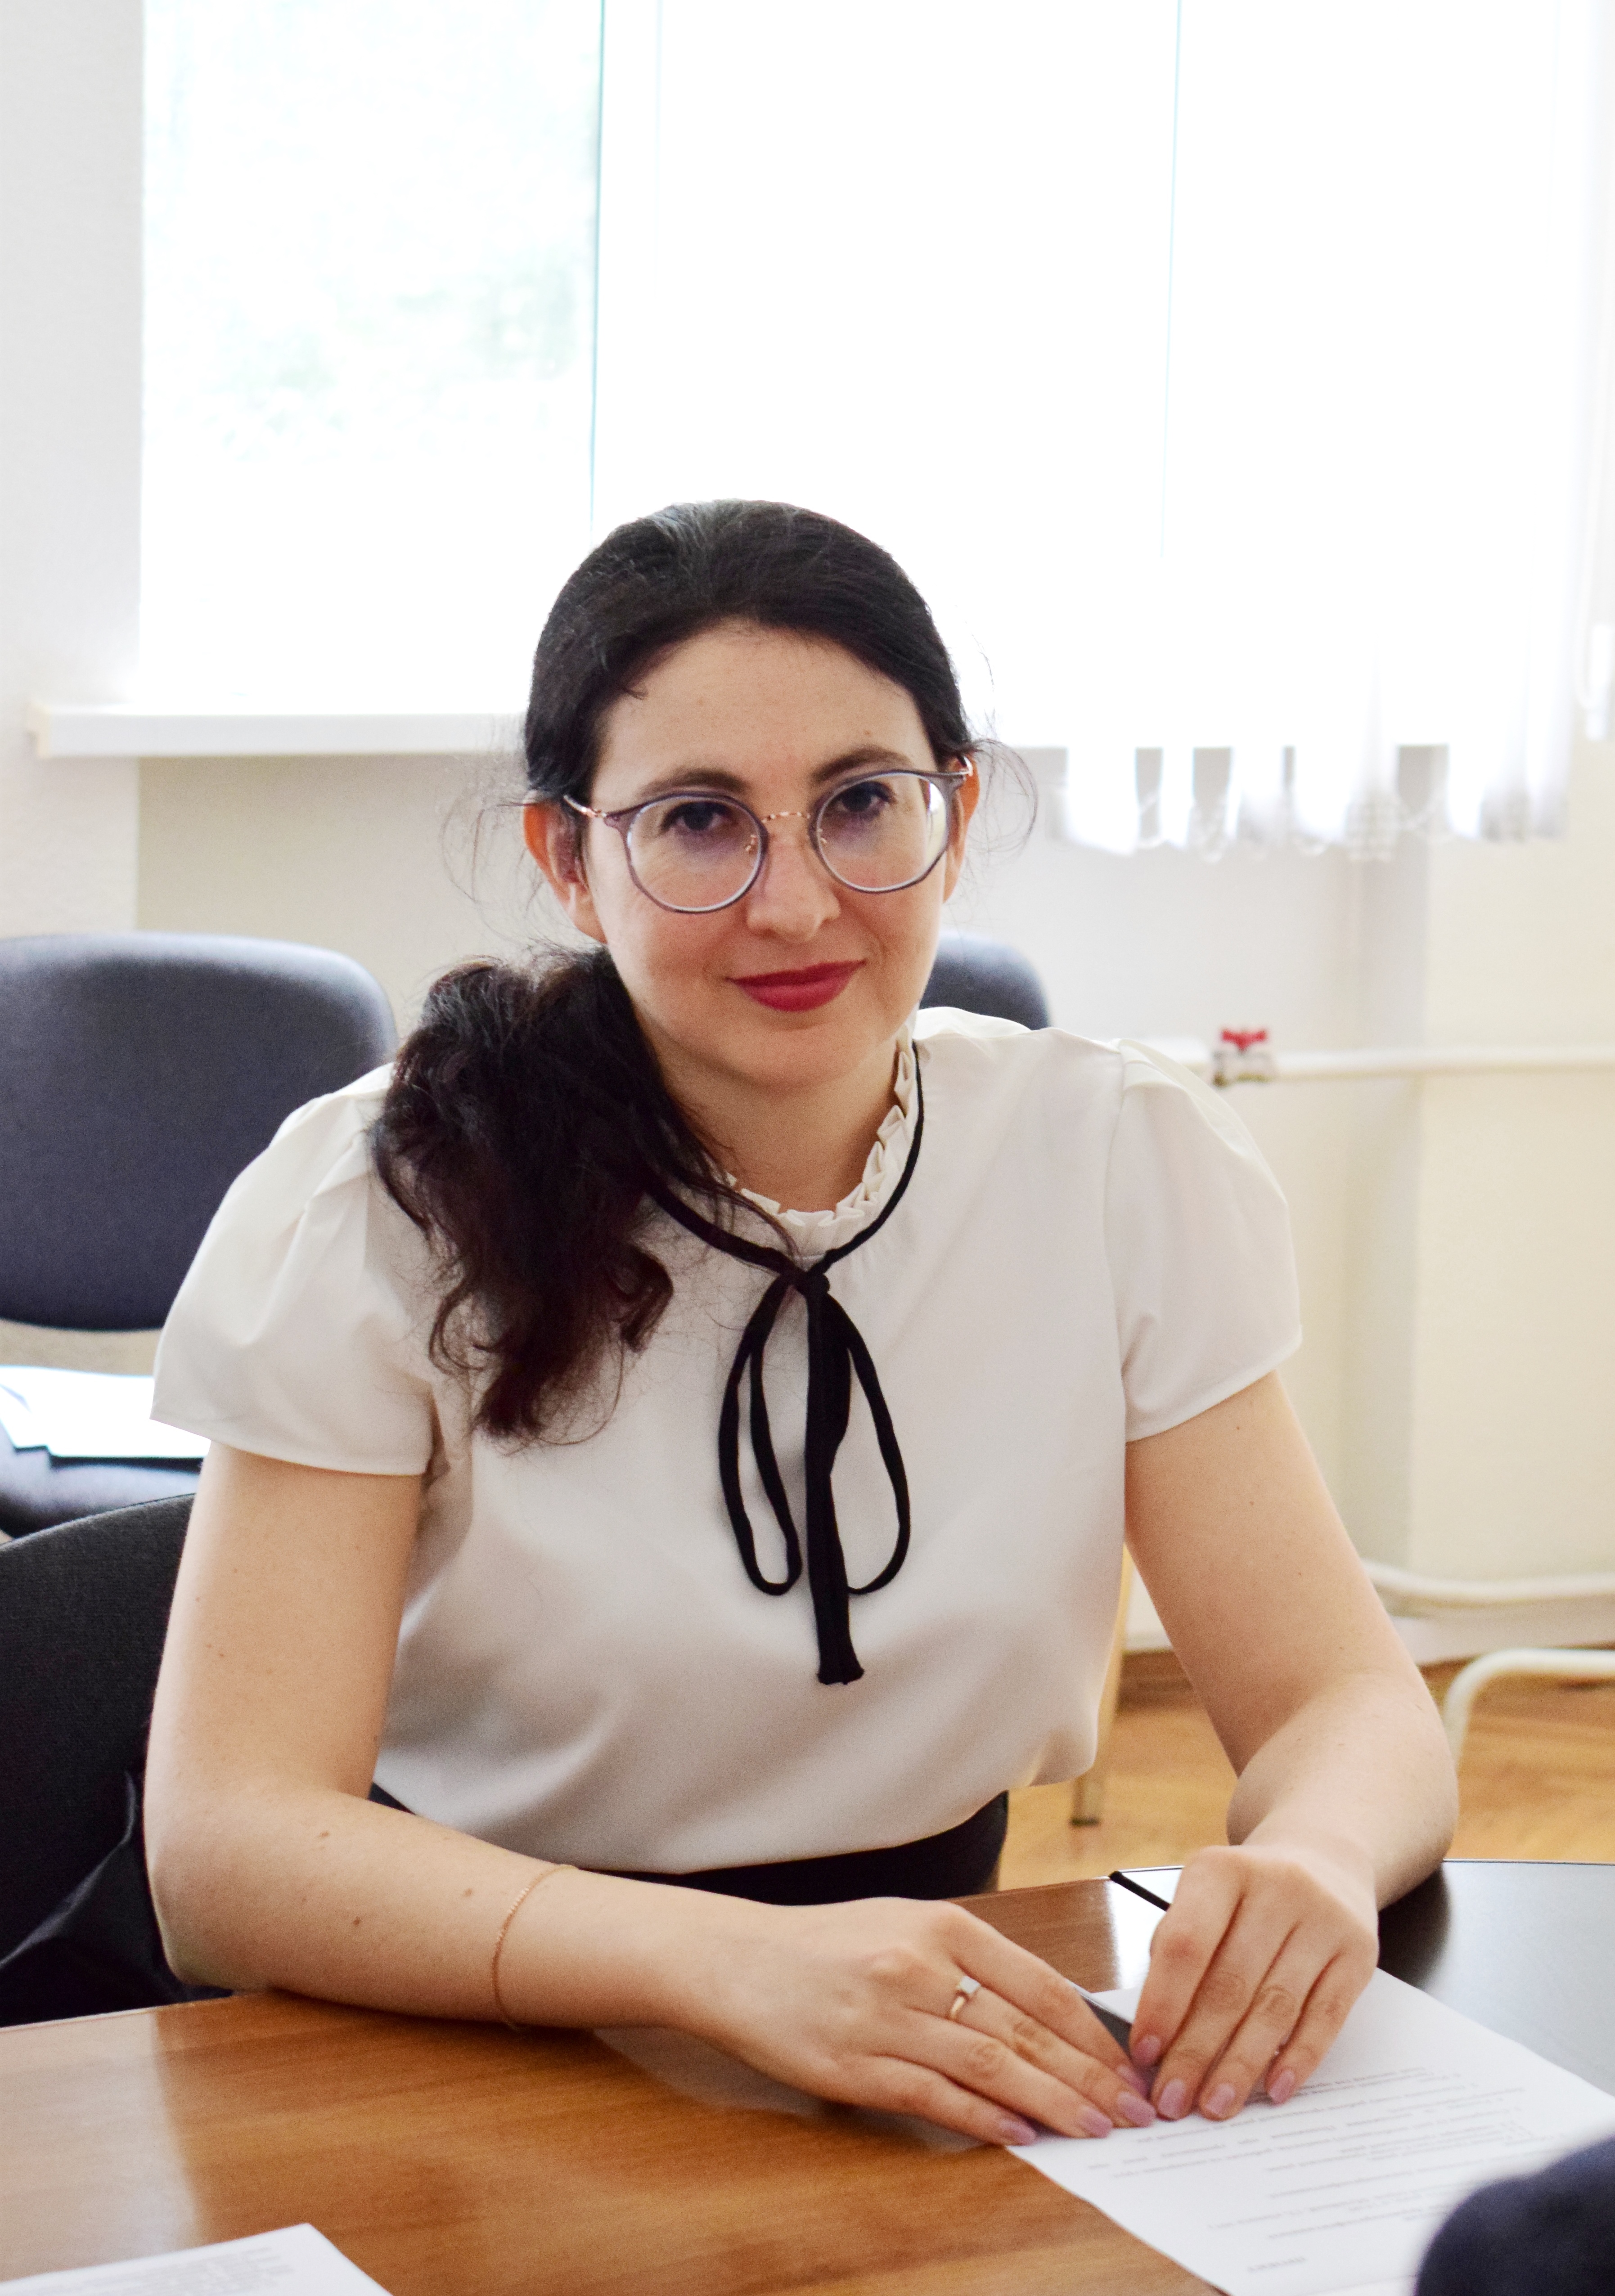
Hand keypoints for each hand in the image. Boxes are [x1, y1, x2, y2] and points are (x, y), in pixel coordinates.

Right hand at [672, 1894, 1157, 2146]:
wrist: (739, 1960)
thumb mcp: (907, 1926)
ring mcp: (887, 2018)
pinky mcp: (857, 2066)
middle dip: (1087, 2076)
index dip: (1091, 2032)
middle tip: (1131, 2110)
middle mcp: (918, 1966)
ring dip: (1050, 2104)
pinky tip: (1021, 2136)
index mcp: (941, 1925)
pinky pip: (937, 2097)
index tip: (1128, 2065)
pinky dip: (985, 2120)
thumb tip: (1050, 2015)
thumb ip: (973, 1963)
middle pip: (1024, 2031)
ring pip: (990, 2066)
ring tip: (1092, 2129)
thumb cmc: (830, 1944)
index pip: (1039, 1984)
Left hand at [1128, 1840, 1378, 2120]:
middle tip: (1173, 2100)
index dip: (1163, 2004)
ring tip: (1215, 2105)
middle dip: (1196, 2051)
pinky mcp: (1358, 1952)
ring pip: (1276, 2007)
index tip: (1144, 2055)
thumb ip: (1177, 1952)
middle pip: (1230, 1984)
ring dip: (1241, 2065)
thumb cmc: (1247, 1893)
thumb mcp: (1203, 1897)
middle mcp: (1276, 1887)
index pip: (1186, 1944)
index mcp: (1221, 1870)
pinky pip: (1326, 2017)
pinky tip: (1273, 2089)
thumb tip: (1155, 2035)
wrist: (1325, 1857)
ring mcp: (1323, 1919)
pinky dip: (1298, 2059)